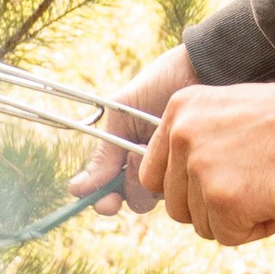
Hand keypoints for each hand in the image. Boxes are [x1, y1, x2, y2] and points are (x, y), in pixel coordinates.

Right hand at [71, 41, 197, 212]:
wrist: (199, 70)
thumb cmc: (157, 85)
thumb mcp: (122, 115)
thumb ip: (104, 152)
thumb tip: (76, 190)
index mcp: (121, 150)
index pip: (107, 186)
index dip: (104, 199)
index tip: (105, 203)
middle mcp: (143, 164)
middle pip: (129, 197)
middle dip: (126, 190)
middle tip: (129, 170)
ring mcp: (168, 167)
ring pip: (150, 195)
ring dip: (146, 178)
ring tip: (152, 147)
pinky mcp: (191, 168)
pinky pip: (174, 186)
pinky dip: (169, 173)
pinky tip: (173, 151)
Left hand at [143, 83, 274, 243]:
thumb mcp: (232, 111)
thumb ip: (202, 139)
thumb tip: (189, 184)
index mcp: (180, 110)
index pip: (153, 172)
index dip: (184, 189)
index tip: (211, 189)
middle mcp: (182, 136)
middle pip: (176, 204)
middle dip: (211, 207)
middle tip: (250, 192)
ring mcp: (201, 169)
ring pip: (202, 223)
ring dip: (235, 218)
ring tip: (268, 193)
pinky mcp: (225, 200)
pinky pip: (229, 236)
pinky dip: (255, 230)